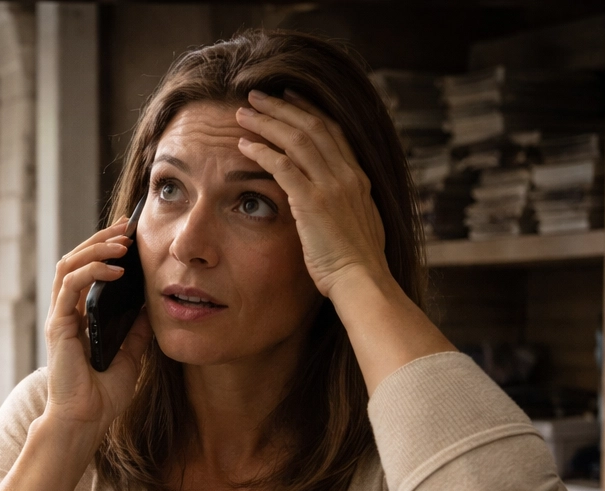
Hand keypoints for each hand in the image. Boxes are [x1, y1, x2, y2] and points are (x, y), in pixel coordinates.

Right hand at [43, 220, 152, 437]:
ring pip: (68, 265)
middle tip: (126, 228)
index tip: (130, 235)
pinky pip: (70, 286)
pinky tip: (115, 270)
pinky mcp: (58, 326)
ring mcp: (59, 318)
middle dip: (100, 239)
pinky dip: (92, 271)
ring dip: (95, 248)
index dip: (105, 249)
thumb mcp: (131, 355)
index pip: (87, 271)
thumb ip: (136, 329)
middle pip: (75, 260)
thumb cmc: (102, 395)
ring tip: (121, 243)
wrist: (86, 421)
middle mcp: (66, 313)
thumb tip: (152, 305)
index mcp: (80, 318)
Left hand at [235, 89, 389, 299]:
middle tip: (257, 96)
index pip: (333, 131)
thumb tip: (335, 204)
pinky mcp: (312, 202)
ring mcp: (331, 186)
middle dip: (282, 107)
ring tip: (242, 113)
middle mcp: (347, 175)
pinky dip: (261, 151)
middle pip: (312, 126)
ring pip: (295, 139)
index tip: (289, 97)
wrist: (362, 281)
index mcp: (358, 178)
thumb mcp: (358, 225)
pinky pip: (282, 166)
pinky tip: (243, 145)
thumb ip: (346, 206)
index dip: (309, 110)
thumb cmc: (356, 264)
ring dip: (267, 122)